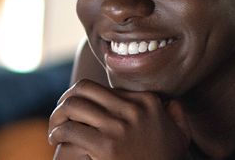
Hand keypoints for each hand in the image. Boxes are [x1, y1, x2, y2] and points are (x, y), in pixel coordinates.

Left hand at [48, 79, 190, 158]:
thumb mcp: (179, 137)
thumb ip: (175, 116)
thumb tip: (169, 103)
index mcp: (147, 102)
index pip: (104, 87)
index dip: (85, 96)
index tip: (77, 108)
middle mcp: (134, 110)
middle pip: (84, 89)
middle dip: (66, 98)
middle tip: (60, 114)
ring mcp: (120, 128)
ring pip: (73, 106)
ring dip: (57, 116)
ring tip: (55, 128)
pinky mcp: (106, 147)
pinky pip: (70, 130)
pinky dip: (57, 133)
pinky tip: (56, 140)